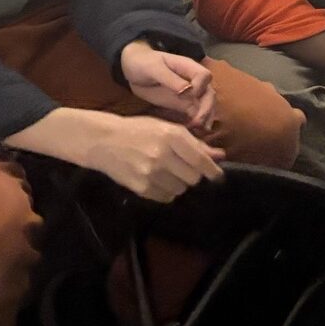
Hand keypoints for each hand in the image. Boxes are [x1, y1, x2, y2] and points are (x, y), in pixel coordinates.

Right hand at [14, 106, 225, 202]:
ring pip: (180, 189)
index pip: (201, 160)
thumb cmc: (140, 130)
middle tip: (185, 169)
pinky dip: (167, 191)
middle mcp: (163, 155)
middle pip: (193, 178)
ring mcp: (151, 173)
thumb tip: (220, 156)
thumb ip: (195, 144)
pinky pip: (166, 197)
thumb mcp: (168, 128)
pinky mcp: (141, 188)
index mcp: (172, 136)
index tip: (218, 177)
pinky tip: (159, 180)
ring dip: (180, 183)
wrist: (104, 141)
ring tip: (169, 173)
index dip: (213, 172)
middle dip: (194, 175)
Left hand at [119, 40, 215, 135]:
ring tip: (200, 132)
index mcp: (188, 67)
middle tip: (198, 123)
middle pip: (209, 93)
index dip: (200, 86)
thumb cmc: (144, 64)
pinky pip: (194, 114)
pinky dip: (197, 123)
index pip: (204, 76)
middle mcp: (194, 81)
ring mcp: (190, 94)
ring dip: (205, 118)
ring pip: (205, 106)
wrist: (134, 69)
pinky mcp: (183, 105)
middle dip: (206, 108)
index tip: (189, 96)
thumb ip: (171, 79)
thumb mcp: (154, 69)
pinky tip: (195, 133)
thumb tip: (188, 90)